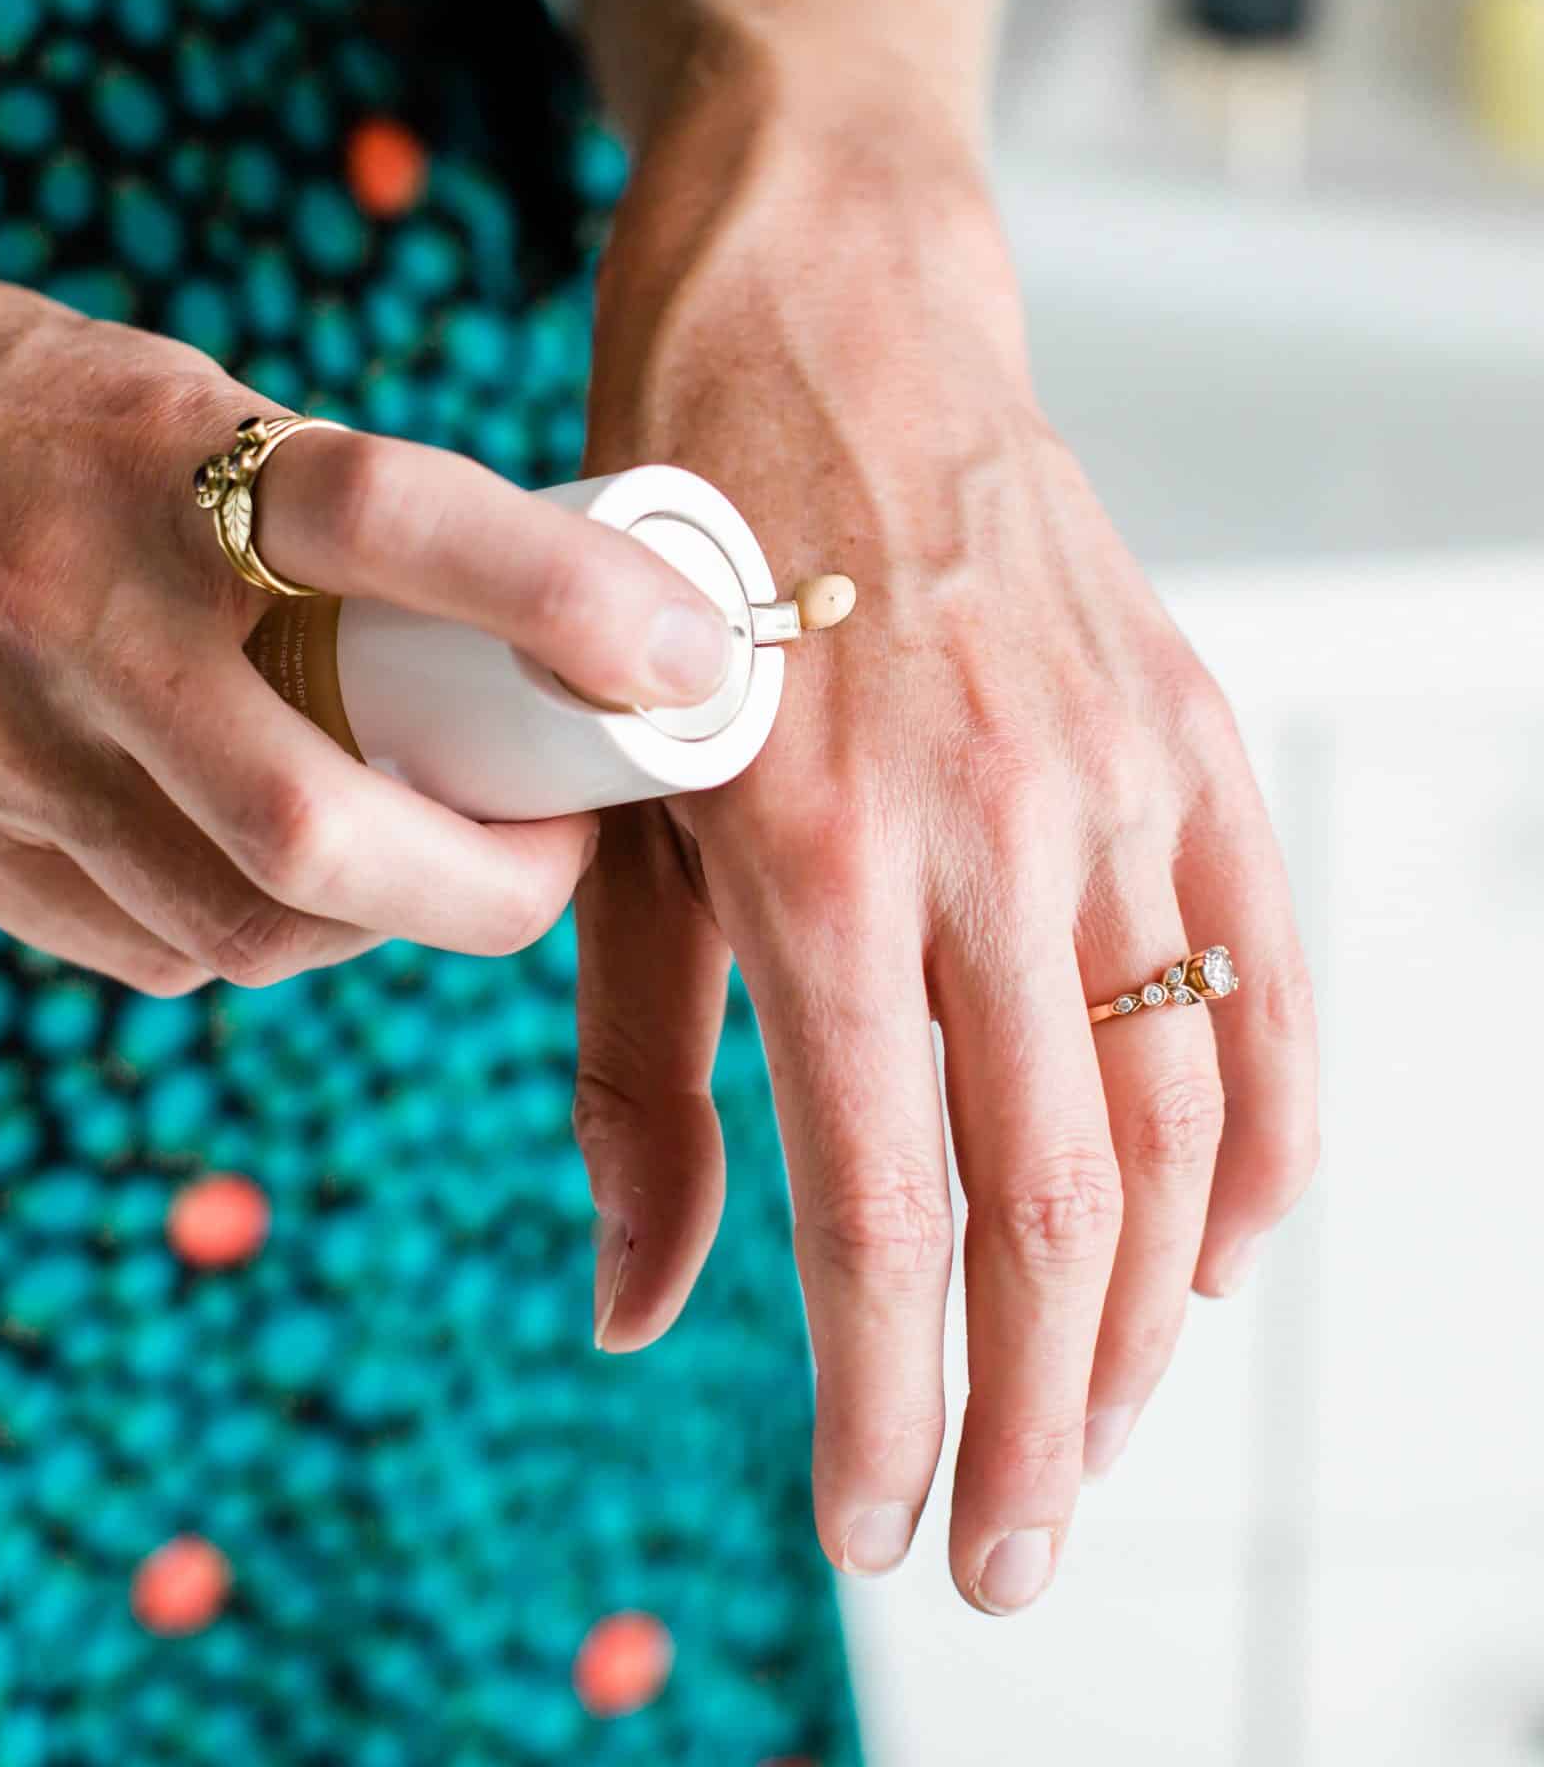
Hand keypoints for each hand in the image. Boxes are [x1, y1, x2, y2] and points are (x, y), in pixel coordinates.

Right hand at [0, 242, 735, 992]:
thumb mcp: (160, 395)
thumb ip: (309, 507)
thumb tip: (512, 633)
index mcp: (154, 458)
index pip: (387, 516)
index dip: (559, 593)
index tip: (685, 657)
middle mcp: (77, 615)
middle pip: (315, 828)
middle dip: (483, 884)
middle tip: (559, 854)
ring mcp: (1, 749)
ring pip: (240, 924)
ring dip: (374, 921)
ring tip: (424, 856)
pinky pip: (152, 947)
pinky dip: (251, 932)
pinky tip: (266, 869)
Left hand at [568, 62, 1319, 1613]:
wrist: (819, 325)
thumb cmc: (662, 583)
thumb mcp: (608, 820)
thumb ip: (638, 1076)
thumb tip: (637, 1311)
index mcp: (822, 864)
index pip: (885, 1212)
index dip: (886, 1403)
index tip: (873, 1532)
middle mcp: (997, 838)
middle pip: (1056, 1210)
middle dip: (1031, 1419)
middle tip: (1000, 1554)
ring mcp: (1120, 787)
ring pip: (1182, 1125)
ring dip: (1143, 1320)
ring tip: (1084, 1435)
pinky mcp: (1194, 740)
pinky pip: (1270, 983)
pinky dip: (1267, 1145)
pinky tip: (1222, 1255)